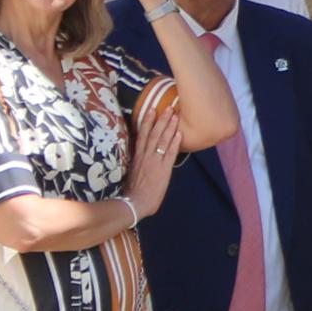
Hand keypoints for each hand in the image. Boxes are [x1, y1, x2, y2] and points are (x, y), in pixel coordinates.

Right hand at [127, 103, 184, 217]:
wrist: (134, 203)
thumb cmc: (132, 191)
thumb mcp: (132, 172)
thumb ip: (137, 162)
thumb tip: (141, 155)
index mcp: (137, 156)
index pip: (142, 134)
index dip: (147, 121)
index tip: (151, 109)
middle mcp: (145, 156)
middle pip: (154, 133)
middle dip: (162, 119)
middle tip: (169, 107)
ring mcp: (154, 161)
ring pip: (162, 140)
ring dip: (169, 127)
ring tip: (175, 115)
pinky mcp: (163, 170)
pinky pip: (170, 153)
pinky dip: (174, 143)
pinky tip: (180, 134)